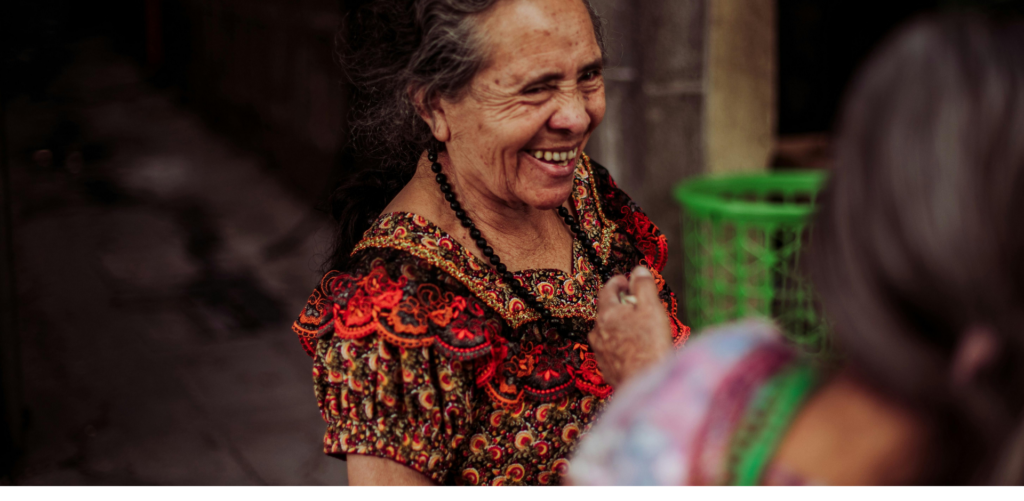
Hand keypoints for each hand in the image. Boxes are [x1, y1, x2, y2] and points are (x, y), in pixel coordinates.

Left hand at [588, 266, 673, 386]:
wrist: (646, 384)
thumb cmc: (651, 346)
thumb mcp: (651, 308)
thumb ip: (643, 286)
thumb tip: (638, 270)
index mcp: (606, 314)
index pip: (607, 290)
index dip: (618, 282)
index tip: (627, 281)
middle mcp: (597, 331)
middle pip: (607, 311)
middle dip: (621, 305)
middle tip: (639, 305)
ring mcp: (600, 351)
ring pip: (607, 331)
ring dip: (620, 326)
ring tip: (638, 329)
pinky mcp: (606, 368)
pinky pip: (611, 349)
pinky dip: (621, 344)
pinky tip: (635, 349)